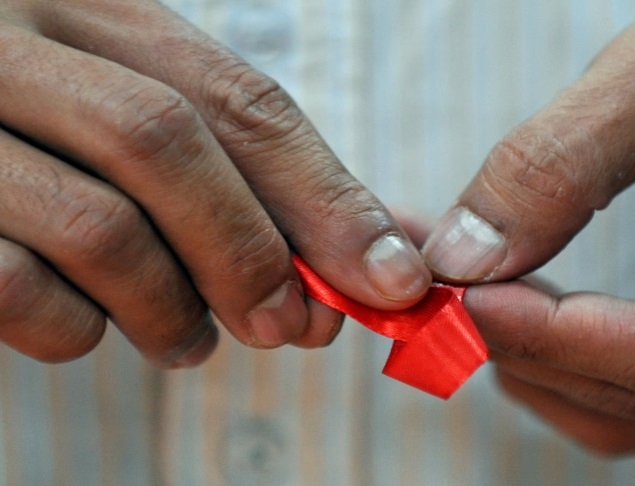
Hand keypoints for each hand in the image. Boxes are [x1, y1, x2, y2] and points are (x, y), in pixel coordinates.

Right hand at [0, 0, 430, 365]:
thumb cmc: (56, 145)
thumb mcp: (143, 125)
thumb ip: (249, 176)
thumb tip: (376, 257)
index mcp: (91, 7)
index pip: (238, 97)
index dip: (327, 195)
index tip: (390, 275)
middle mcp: (9, 41)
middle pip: (166, 142)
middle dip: (249, 254)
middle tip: (293, 326)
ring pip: (98, 225)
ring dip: (172, 309)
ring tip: (190, 340)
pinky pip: (20, 290)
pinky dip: (80, 331)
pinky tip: (96, 330)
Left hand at [421, 0, 634, 451]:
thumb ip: (569, 161)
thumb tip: (462, 256)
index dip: (558, 335)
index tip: (461, 294)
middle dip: (525, 341)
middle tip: (434, 283)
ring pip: (631, 402)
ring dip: (532, 352)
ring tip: (457, 285)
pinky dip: (562, 344)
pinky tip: (511, 291)